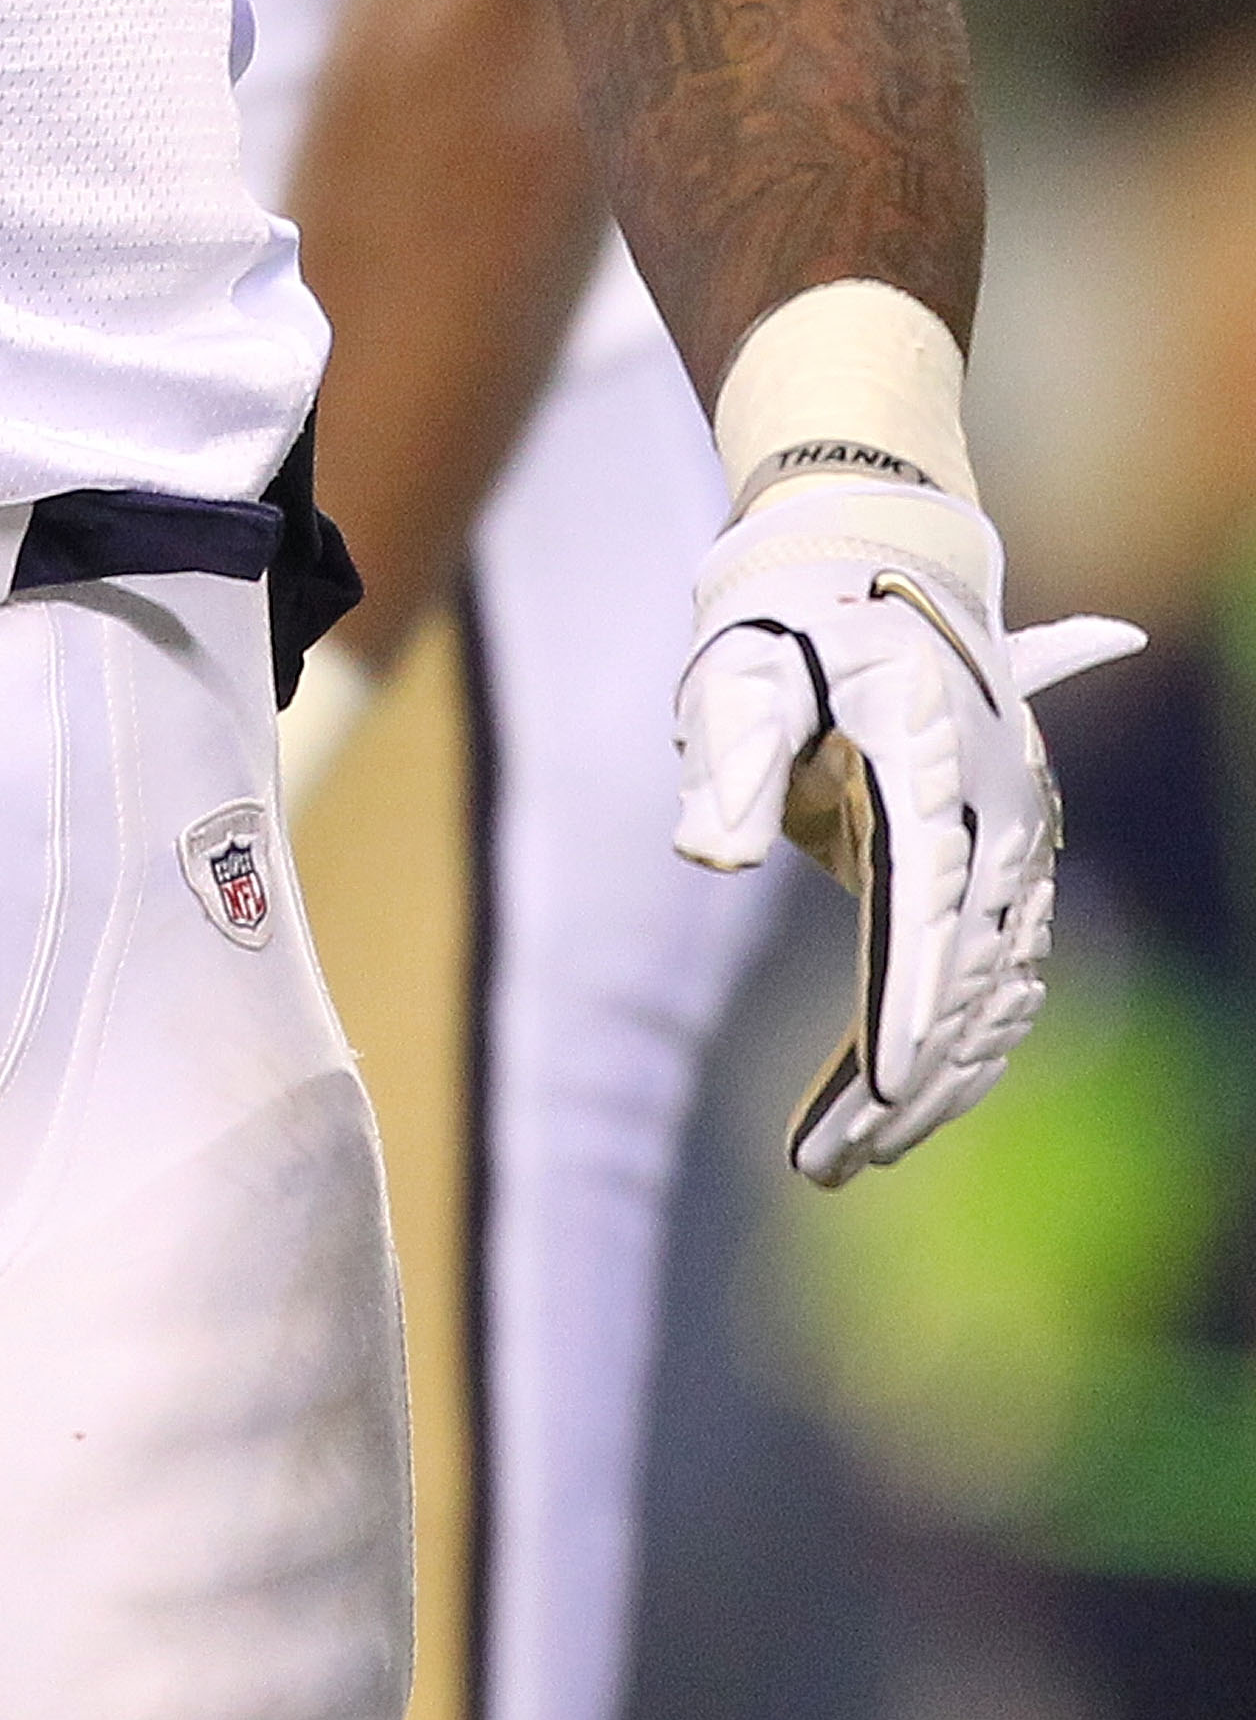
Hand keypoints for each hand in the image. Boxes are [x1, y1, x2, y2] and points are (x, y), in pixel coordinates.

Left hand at [674, 473, 1140, 1183]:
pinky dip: (957, 1046)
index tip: (876, 1092)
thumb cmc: (789, 619)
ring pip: (992, 990)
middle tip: (828, 1163)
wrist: (869, 556)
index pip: (927, 906)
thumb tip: (707, 856)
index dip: (905, 1004)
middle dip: (907, 1078)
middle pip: (969, 971)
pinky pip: (992, 973)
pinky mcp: (1001, 861)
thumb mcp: (742, 672)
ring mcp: (1011, 838)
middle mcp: (995, 811)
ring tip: (844, 1158)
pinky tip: (898, 1110)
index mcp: (934, 764)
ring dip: (934, 1080)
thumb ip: (730, 762)